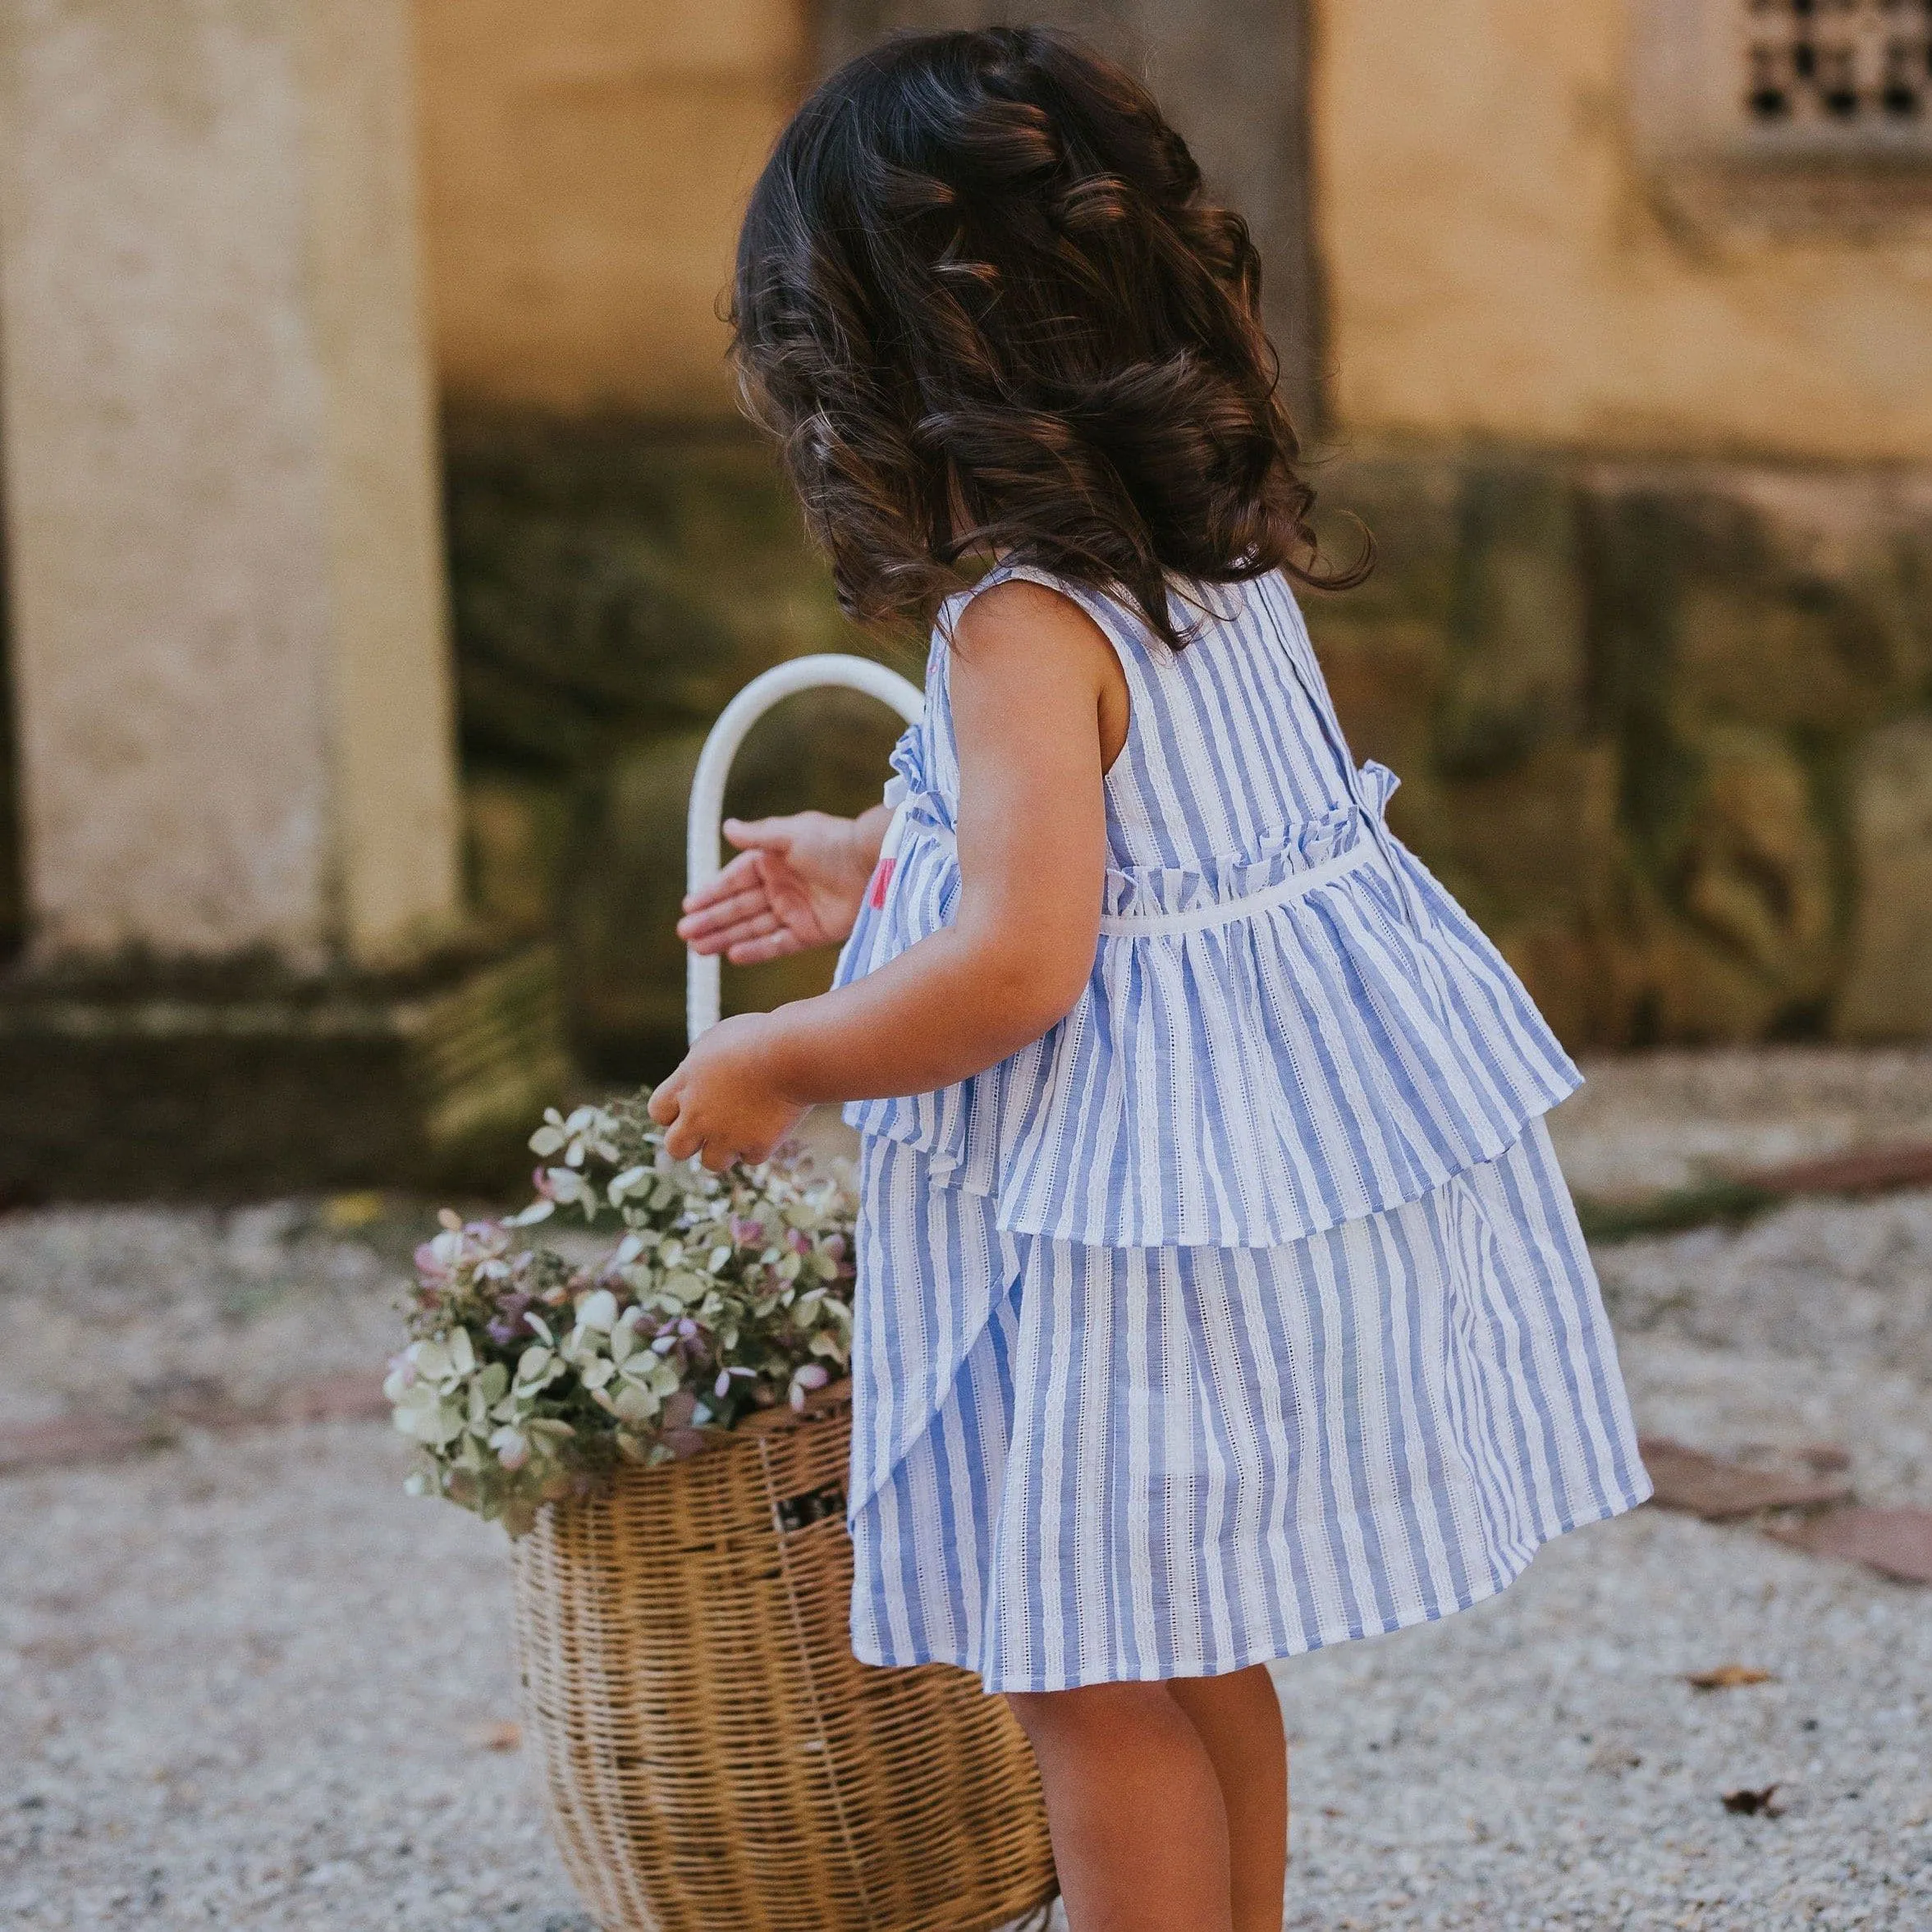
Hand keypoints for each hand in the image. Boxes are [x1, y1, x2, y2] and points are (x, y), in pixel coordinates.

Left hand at [648, 1013, 809, 1171]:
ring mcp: (727, 1134)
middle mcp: (698, 1115)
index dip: (673, 1111)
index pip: (659, 1112)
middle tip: (710, 1128)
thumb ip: (697, 1064)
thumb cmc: (759, 1037)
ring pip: (712, 1163)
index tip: (691, 1105)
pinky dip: (759, 1145)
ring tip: (743, 1128)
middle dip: (690, 1140)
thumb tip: (692, 1076)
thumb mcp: (716, 1040)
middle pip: (675, 1148)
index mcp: (685, 1084)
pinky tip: (769, 1123)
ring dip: (725, 1149)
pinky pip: (750, 1157)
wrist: (794, 1053)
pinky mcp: (756, 1146)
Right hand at [677, 811, 881, 963]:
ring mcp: (795, 911)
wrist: (873, 862)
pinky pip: (778, 945)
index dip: (712, 893)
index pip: (734, 881)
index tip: (688, 906)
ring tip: (698, 949)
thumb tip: (726, 827)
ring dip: (726, 937)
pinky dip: (756, 951)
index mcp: (773, 861)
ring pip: (752, 928)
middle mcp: (780, 888)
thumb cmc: (833, 841)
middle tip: (685, 933)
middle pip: (739, 908)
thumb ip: (757, 836)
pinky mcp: (811, 932)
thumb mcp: (789, 834)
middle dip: (712, 920)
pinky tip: (733, 956)